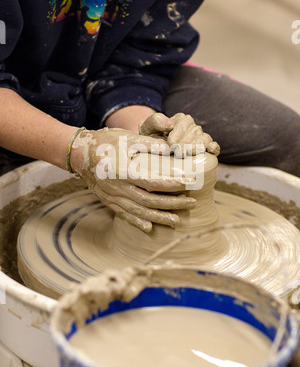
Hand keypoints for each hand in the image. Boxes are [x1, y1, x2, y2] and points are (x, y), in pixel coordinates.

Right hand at [70, 127, 195, 232]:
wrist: (79, 153)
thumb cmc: (106, 143)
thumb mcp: (128, 138)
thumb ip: (150, 144)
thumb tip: (173, 147)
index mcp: (124, 171)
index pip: (153, 182)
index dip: (173, 184)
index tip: (189, 183)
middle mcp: (118, 188)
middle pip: (149, 200)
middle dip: (172, 203)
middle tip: (191, 203)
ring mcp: (112, 197)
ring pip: (139, 211)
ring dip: (159, 217)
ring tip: (176, 220)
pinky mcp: (108, 201)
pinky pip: (124, 215)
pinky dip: (137, 222)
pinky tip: (150, 228)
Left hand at [139, 112, 219, 156]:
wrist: (153, 152)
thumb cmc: (150, 139)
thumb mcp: (147, 128)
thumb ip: (155, 121)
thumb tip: (170, 124)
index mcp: (180, 119)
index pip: (184, 122)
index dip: (178, 133)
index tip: (170, 143)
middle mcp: (192, 127)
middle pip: (194, 132)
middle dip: (186, 142)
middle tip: (178, 152)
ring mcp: (200, 138)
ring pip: (205, 138)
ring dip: (198, 146)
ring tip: (189, 153)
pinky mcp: (205, 149)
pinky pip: (214, 146)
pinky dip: (214, 147)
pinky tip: (210, 150)